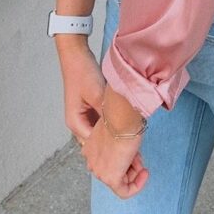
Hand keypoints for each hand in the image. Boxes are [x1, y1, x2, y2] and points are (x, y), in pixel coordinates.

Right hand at [57, 41, 149, 196]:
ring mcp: (84, 117)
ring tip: (136, 147)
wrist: (75, 55)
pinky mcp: (91, 109)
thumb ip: (107, 111)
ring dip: (118, 142)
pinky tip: (129, 128)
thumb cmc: (83, 72)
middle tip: (137, 158)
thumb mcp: (96, 93)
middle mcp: (79, 125)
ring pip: (103, 138)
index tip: (132, 158)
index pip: (96, 150)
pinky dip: (116, 130)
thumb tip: (123, 127)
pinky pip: (104, 126)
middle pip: (99, 148)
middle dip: (117, 153)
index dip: (114, 157)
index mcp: (76, 124)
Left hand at [80, 113, 149, 198]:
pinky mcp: (111, 179)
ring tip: (142, 162)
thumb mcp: (117, 130)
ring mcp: (100, 172)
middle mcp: (91, 162)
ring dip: (134, 172)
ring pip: (119, 180)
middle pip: (114, 170)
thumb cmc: (121, 118)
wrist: (122, 118)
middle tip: (139, 158)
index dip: (123, 157)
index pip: (108, 160)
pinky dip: (136, 186)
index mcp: (90, 149)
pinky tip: (144, 174)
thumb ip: (116, 143)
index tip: (134, 152)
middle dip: (129, 166)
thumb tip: (127, 150)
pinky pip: (124, 191)